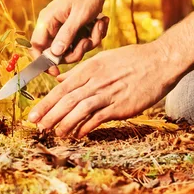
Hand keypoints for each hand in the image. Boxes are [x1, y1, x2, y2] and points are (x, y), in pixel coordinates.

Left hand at [27, 41, 176, 136]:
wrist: (159, 61)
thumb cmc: (131, 59)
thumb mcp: (102, 59)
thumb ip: (80, 71)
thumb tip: (60, 79)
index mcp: (89, 67)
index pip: (61, 87)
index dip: (46, 101)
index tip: (33, 113)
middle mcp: (95, 80)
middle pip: (66, 99)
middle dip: (49, 114)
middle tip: (36, 126)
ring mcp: (108, 93)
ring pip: (79, 109)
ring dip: (64, 122)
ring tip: (53, 132)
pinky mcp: (121, 106)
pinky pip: (99, 118)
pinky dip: (86, 127)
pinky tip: (77, 134)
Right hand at [30, 0, 107, 74]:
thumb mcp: (79, 16)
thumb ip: (66, 35)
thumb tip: (54, 54)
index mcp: (47, 20)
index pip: (36, 45)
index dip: (43, 61)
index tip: (55, 71)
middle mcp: (53, 25)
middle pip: (58, 52)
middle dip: (77, 50)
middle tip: (89, 40)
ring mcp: (64, 27)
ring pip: (74, 48)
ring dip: (90, 40)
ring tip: (99, 24)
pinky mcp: (75, 27)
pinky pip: (82, 41)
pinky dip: (94, 34)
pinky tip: (101, 21)